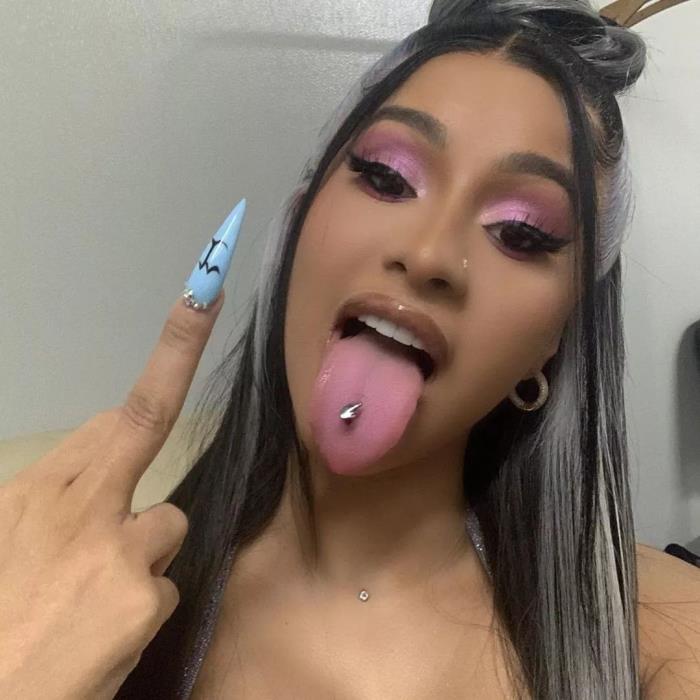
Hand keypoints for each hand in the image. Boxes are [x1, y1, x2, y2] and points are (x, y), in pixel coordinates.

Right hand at [0, 290, 224, 699]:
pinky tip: (103, 636)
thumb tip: (99, 472)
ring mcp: (115, 548)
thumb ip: (52, 502)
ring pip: (169, 521)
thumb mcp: (3, 542)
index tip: (202, 295)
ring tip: (94, 598)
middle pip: (149, 424)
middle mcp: (78, 505)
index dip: (168, 355)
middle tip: (204, 296)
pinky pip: (166, 587)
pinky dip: (143, 608)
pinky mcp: (139, 598)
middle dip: (176, 365)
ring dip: (145, 552)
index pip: (112, 414)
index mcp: (34, 491)